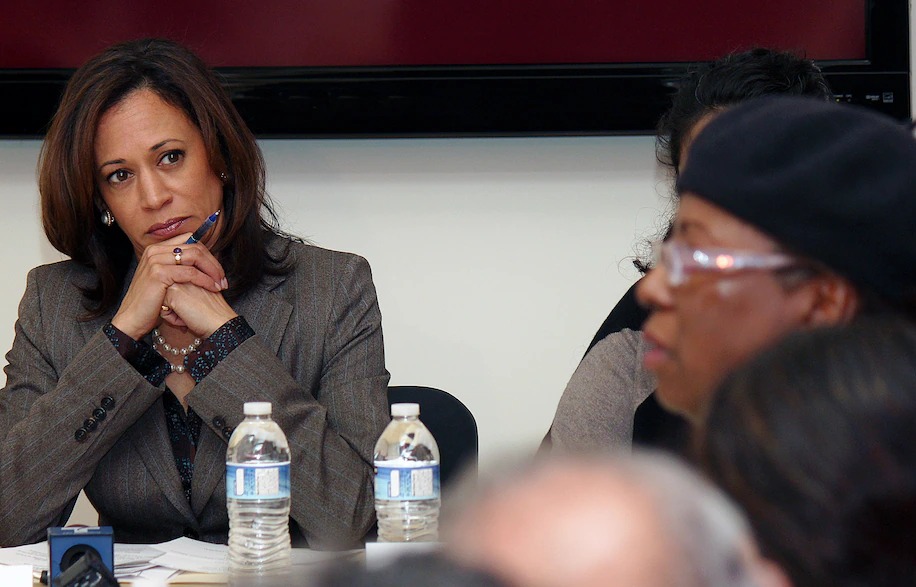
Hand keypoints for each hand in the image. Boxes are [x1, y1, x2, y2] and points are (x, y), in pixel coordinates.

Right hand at [111, 233, 227, 339]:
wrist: (132, 319)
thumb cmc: (151, 303)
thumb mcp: (165, 280)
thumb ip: (179, 268)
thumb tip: (202, 263)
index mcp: (156, 249)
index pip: (190, 241)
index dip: (207, 254)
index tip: (218, 271)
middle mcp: (155, 251)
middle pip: (195, 247)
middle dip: (213, 263)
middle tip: (223, 279)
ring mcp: (155, 260)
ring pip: (195, 256)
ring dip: (213, 271)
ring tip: (221, 285)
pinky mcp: (159, 273)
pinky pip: (190, 272)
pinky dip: (205, 280)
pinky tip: (213, 288)